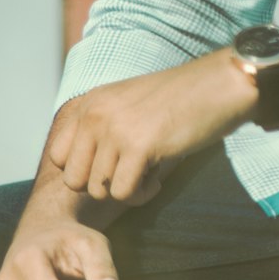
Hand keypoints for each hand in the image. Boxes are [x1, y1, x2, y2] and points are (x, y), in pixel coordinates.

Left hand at [48, 51, 255, 203]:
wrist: (219, 85)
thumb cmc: (180, 98)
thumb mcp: (127, 104)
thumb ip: (101, 128)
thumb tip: (83, 174)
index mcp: (90, 102)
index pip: (58, 156)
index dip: (83, 170)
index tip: (110, 167)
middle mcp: (95, 114)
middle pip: (74, 180)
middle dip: (102, 185)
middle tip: (130, 175)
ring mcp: (115, 130)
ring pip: (99, 190)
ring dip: (126, 190)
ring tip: (148, 174)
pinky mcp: (139, 147)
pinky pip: (123, 193)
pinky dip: (141, 194)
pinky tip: (157, 179)